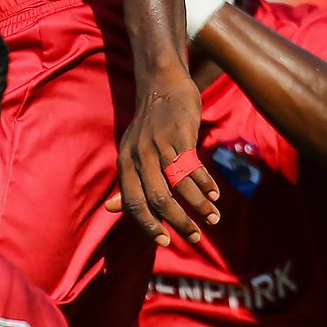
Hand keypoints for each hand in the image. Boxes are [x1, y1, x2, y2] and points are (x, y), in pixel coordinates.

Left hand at [111, 74, 218, 245]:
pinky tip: (215, 193)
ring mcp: (158, 144)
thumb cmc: (149, 125)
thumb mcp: (131, 152)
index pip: (132, 203)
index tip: (166, 241)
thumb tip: (111, 209)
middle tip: (196, 238)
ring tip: (213, 217)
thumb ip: (127, 181)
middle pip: (157, 199)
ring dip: (199, 205)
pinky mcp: (178, 134)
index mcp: (125, 163)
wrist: (162, 84)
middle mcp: (138, 156)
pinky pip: (193, 165)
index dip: (148, 225)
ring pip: (178, 185)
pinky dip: (205, 183)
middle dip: (178, 222)